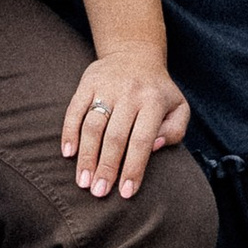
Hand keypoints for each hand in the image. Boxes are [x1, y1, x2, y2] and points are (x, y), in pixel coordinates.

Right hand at [62, 47, 189, 197]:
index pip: (142, 141)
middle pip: (115, 137)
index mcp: (154, 101)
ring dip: (86, 156)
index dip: (133, 168)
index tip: (125, 193)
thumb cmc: (158, 91)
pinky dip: (69, 132)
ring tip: (83, 181)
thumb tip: (155, 147)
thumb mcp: (179, 107)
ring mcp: (106, 87)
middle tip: (98, 193)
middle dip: (106, 168)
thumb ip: (175, 131)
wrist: (135, 54)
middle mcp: (130, 93)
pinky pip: (75, 110)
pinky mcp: (87, 82)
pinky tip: (68, 153)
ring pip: (93, 126)